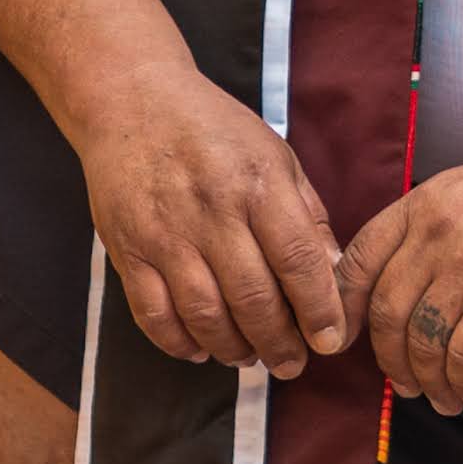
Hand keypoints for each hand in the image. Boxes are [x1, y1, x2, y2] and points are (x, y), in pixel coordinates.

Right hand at [71, 65, 350, 375]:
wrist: (130, 100)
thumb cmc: (212, 130)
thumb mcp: (274, 156)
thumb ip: (307, 216)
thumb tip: (335, 276)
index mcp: (257, 183)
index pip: (297, 259)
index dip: (319, 309)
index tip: (330, 341)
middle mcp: (211, 210)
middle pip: (253, 298)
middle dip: (280, 344)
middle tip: (292, 363)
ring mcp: (165, 232)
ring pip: (205, 315)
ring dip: (233, 349)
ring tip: (249, 356)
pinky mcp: (127, 248)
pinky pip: (154, 314)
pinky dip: (180, 343)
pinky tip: (200, 348)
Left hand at [338, 141, 462, 409]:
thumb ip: (431, 230)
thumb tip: (405, 288)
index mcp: (424, 204)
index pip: (359, 260)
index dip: (346, 307)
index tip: (347, 338)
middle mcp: (438, 234)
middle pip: (387, 311)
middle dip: (389, 358)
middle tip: (403, 382)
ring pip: (424, 342)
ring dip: (429, 380)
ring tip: (443, 397)